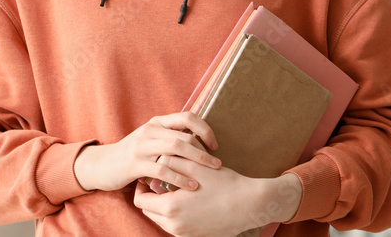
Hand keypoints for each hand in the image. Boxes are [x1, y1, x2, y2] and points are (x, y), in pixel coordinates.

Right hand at [73, 112, 220, 192]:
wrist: (103, 165)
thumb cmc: (133, 155)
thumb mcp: (151, 140)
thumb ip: (171, 138)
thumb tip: (199, 141)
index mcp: (157, 122)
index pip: (187, 117)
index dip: (205, 129)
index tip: (214, 145)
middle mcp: (150, 130)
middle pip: (184, 134)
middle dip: (204, 150)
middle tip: (218, 164)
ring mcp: (142, 146)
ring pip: (175, 148)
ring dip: (196, 161)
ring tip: (210, 174)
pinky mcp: (135, 163)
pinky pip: (162, 168)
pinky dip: (179, 177)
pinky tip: (190, 186)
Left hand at [133, 160, 302, 236]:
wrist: (250, 205)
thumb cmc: (224, 184)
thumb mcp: (196, 167)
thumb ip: (171, 163)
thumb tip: (155, 162)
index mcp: (171, 208)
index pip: (140, 200)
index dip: (142, 185)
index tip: (149, 174)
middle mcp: (174, 226)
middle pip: (149, 211)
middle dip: (151, 195)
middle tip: (161, 180)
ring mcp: (185, 234)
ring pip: (161, 219)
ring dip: (162, 205)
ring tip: (175, 188)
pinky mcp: (195, 236)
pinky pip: (175, 225)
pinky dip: (175, 213)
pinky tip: (188, 199)